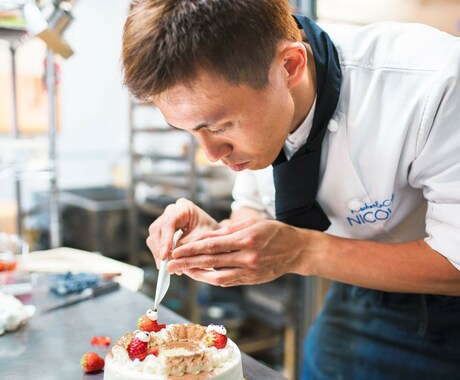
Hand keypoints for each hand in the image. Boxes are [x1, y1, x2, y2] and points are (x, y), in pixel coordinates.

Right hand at [146, 198, 219, 265]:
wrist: (216, 235)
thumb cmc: (213, 234)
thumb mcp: (204, 240)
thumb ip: (189, 246)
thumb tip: (172, 257)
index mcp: (184, 207)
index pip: (169, 222)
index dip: (165, 240)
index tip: (164, 255)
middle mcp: (171, 211)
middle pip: (157, 229)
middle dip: (160, 249)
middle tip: (166, 266)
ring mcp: (165, 219)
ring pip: (154, 237)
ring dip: (159, 254)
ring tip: (170, 268)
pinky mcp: (163, 230)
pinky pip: (156, 242)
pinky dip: (161, 254)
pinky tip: (169, 264)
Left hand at [167, 218, 307, 285]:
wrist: (296, 250)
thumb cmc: (275, 232)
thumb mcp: (252, 224)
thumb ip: (228, 231)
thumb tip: (204, 237)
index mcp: (246, 239)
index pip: (212, 245)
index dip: (191, 249)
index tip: (176, 250)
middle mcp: (247, 257)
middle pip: (211, 261)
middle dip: (187, 263)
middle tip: (170, 265)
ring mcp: (249, 271)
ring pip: (217, 277)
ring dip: (197, 274)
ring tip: (182, 271)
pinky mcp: (251, 280)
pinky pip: (227, 281)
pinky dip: (212, 279)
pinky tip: (200, 275)